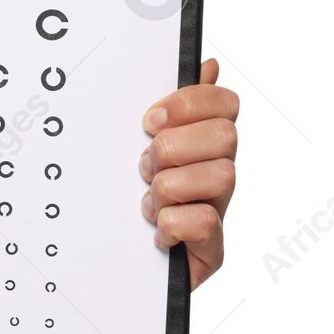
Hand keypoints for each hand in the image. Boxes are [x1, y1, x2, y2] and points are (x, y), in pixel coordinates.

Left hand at [139, 57, 237, 289]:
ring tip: (146, 203)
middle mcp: (215, 174)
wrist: (106, 270)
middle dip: (173, 148)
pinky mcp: (210, 251)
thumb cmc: (119, 204)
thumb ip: (166, 109)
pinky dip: (172, 224)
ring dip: (170, 187)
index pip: (225, 103)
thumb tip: (204, 63)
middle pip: (226, 136)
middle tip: (143, 167)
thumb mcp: (128, 149)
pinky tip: (155, 232)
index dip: (189, 103)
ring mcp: (216, 210)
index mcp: (200, 145)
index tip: (149, 120)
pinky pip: (207, 221)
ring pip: (222, 176)